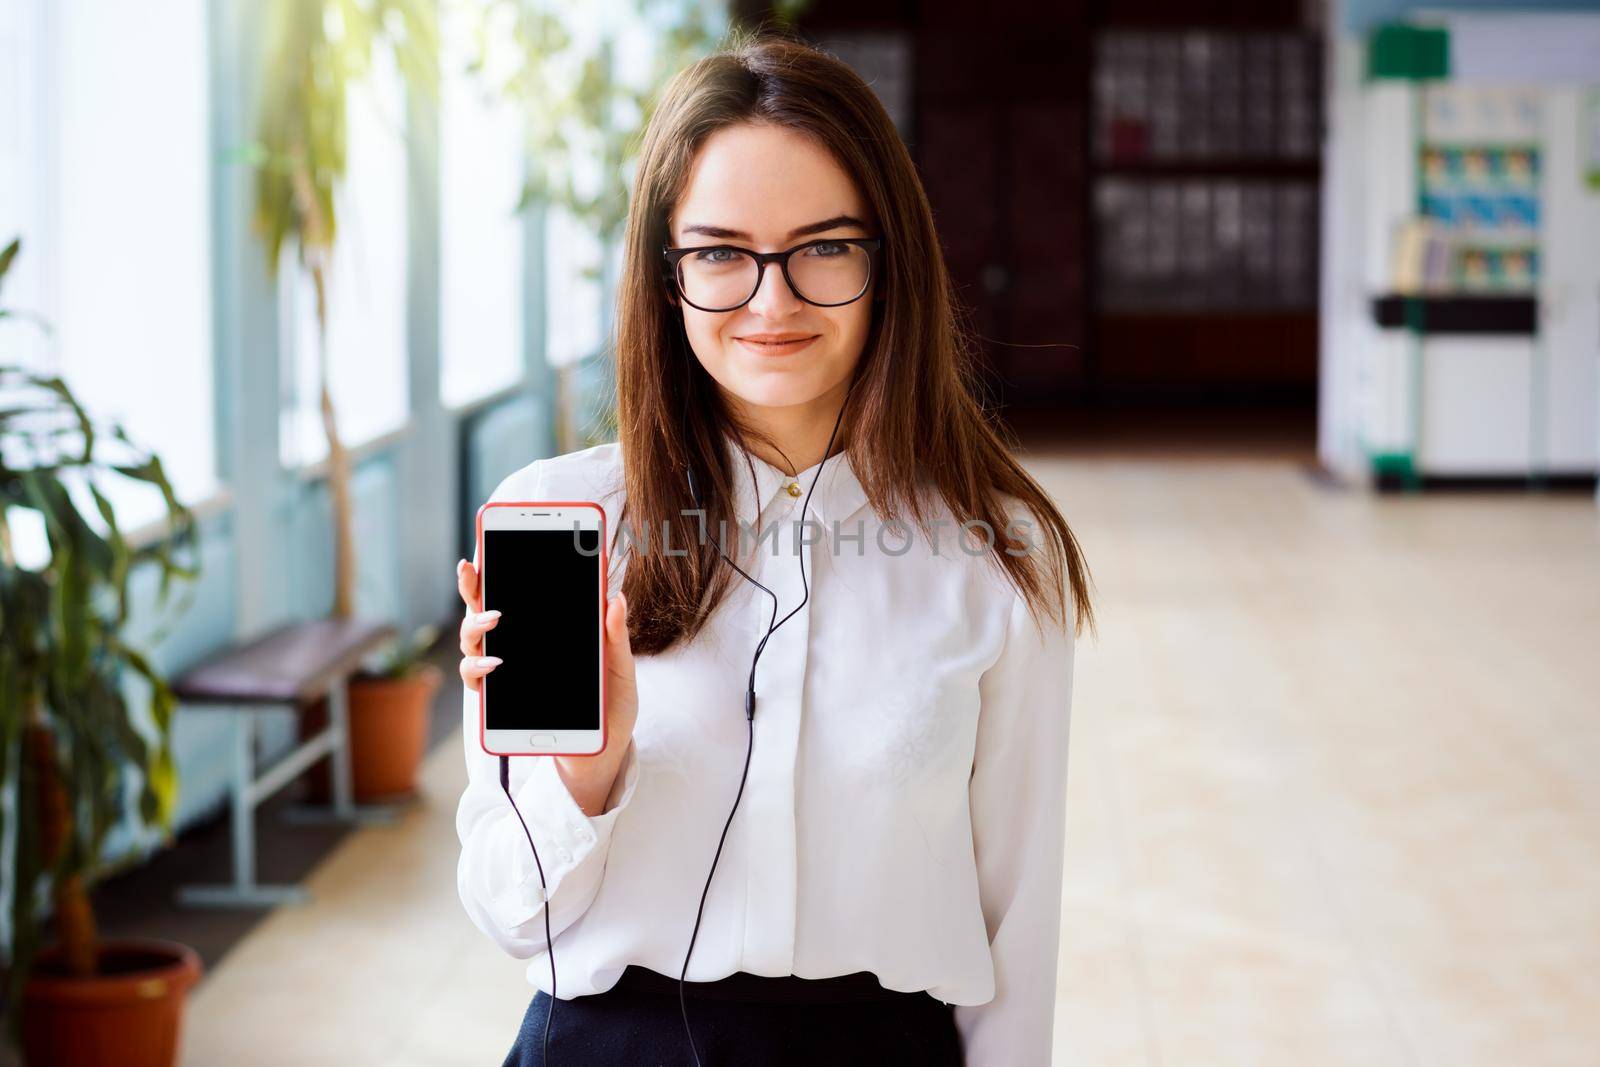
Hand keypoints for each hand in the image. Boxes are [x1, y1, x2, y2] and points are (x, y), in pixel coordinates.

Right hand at [456, 557, 637, 815]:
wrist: (604, 752)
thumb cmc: (610, 706)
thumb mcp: (619, 668)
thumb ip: (615, 635)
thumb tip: (616, 596)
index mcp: (545, 631)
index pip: (516, 592)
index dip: (498, 569)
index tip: (487, 543)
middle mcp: (517, 647)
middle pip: (484, 609)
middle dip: (473, 585)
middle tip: (472, 566)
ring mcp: (505, 673)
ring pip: (472, 640)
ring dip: (477, 624)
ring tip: (496, 617)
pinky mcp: (502, 703)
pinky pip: (477, 681)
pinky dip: (479, 667)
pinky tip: (494, 662)